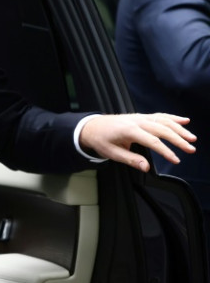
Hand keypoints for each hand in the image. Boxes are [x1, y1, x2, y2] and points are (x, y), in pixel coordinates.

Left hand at [80, 113, 195, 171]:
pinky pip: (159, 116)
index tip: (176, 160)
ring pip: (163, 121)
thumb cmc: (100, 140)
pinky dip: (172, 118)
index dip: (166, 152)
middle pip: (162, 129)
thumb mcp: (111, 153)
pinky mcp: (140, 117)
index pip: (152, 141)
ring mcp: (139, 117)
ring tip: (191, 138)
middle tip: (190, 149)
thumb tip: (145, 167)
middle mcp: (136, 121)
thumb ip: (130, 160)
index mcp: (129, 130)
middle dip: (178, 139)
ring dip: (179, 129)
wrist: (91, 127)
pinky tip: (184, 120)